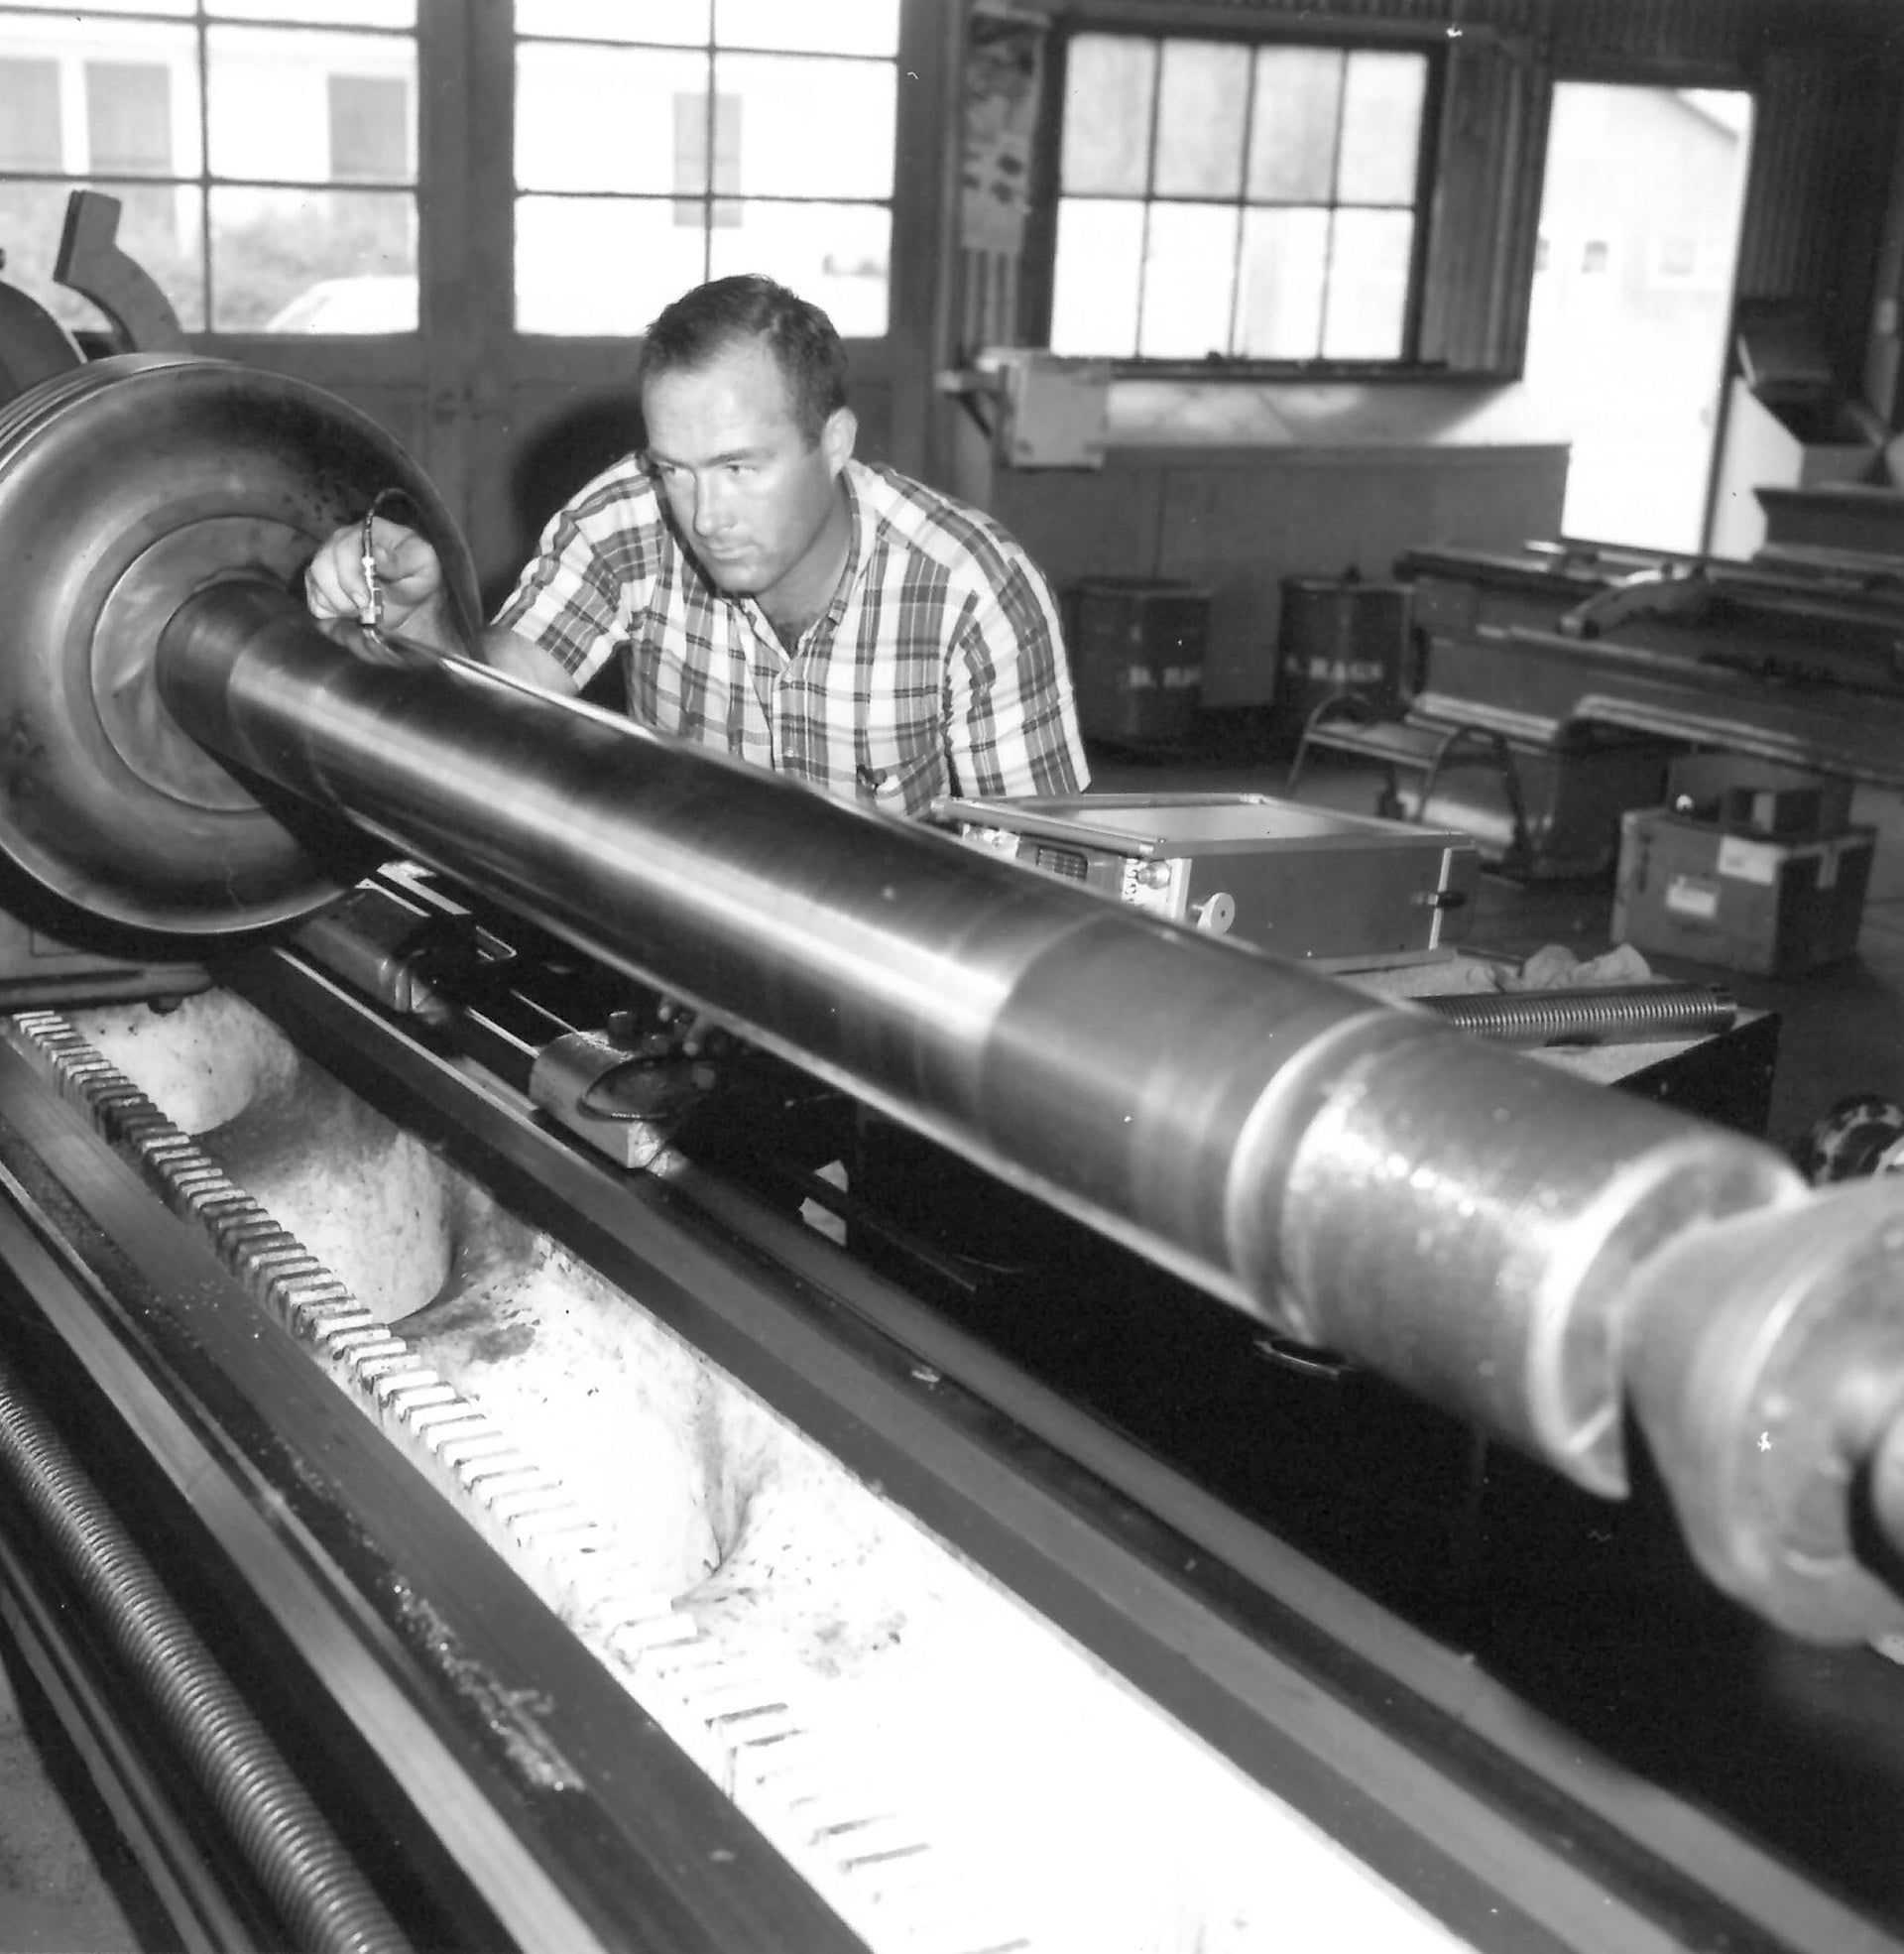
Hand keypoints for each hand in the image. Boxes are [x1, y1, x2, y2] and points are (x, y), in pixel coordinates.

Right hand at [303, 514, 443, 630]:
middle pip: (321, 564)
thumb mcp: (422, 565)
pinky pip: (313, 598)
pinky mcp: (321, 583)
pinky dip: (329, 610)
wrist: (412, 600)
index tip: (364, 600)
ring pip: (315, 581)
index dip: (350, 576)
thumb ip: (402, 560)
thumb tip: (378, 554)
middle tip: (363, 610)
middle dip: (340, 594)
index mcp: (366, 531)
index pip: (344, 546)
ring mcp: (328, 561)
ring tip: (360, 611)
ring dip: (336, 604)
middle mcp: (340, 541)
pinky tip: (349, 612)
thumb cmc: (418, 577)